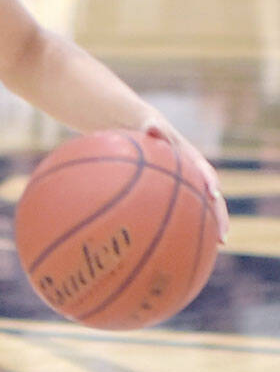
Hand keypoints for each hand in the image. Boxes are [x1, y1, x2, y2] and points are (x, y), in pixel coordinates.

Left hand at [140, 116, 228, 243]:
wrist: (148, 134)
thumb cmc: (148, 134)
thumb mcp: (150, 129)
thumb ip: (153, 129)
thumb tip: (151, 125)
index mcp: (191, 159)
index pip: (204, 170)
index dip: (209, 181)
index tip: (212, 193)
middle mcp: (195, 175)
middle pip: (212, 197)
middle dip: (219, 215)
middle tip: (223, 235)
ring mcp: (190, 186)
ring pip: (204, 207)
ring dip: (212, 224)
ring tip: (218, 244)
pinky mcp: (182, 195)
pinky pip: (189, 212)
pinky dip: (191, 226)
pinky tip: (186, 245)